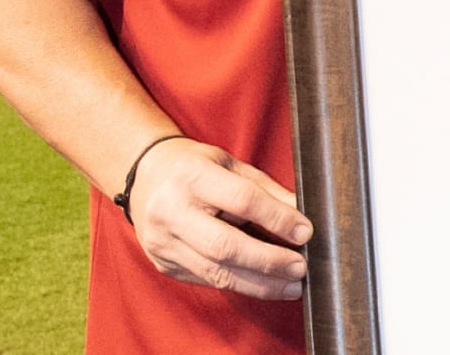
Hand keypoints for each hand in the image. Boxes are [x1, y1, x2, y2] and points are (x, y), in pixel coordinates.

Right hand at [125, 137, 311, 298]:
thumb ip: (265, 190)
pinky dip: (240, 284)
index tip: (305, 232)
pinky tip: (265, 286)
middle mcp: (172, 211)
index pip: (242, 200)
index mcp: (191, 176)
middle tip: (300, 268)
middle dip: (268, 261)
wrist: (145, 178)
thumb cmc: (193, 168)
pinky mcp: (164, 264)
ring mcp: (164, 242)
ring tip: (291, 287)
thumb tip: (302, 217)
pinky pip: (208, 280)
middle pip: (225, 246)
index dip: (277, 218)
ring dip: (259, 284)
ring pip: (217, 272)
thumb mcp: (229, 164)